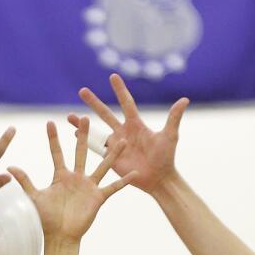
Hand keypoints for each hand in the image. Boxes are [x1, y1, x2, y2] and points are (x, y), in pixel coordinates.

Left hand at [8, 118, 135, 242]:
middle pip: (81, 152)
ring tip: (120, 140)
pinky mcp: (98, 198)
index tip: (50, 122)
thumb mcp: (35, 197)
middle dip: (84, 136)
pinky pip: (113, 188)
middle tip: (86, 118)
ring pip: (102, 166)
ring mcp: (89, 187)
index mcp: (61, 176)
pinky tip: (135, 173)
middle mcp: (76, 178)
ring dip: (111, 154)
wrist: (61, 237)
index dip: (53, 139)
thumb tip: (9, 167)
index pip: (56, 153)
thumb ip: (25, 181)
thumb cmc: (47, 219)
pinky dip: (124, 181)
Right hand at [69, 73, 187, 194]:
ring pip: (96, 131)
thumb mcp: (170, 136)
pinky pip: (96, 148)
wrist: (159, 179)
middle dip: (94, 103)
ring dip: (83, 123)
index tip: (112, 76)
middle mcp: (124, 132)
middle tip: (81, 91)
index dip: (120, 90)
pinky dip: (85, 141)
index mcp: (136, 125)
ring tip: (69, 116)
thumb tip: (184, 99)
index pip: (126, 103)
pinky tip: (75, 135)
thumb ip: (174, 118)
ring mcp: (116, 145)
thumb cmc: (166, 158)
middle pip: (106, 114)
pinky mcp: (111, 158)